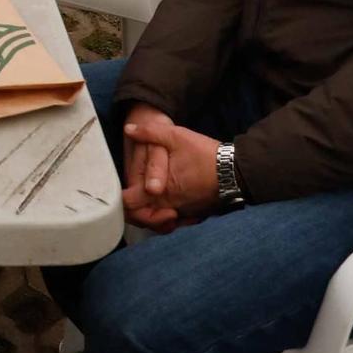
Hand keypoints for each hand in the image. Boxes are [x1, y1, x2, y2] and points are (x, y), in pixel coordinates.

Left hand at [121, 105, 220, 230]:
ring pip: (157, 223)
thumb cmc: (206, 155)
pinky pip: (173, 223)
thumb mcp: (176, 136)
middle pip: (140, 219)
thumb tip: (129, 129)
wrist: (237, 171)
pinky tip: (162, 205)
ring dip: (147, 214)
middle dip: (131, 210)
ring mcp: (183, 214)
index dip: (119, 199)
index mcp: (162, 191)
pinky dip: (164, 218)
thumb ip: (150, 133)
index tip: (116, 190)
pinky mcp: (193, 215)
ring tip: (143, 199)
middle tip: (127, 194)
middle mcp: (170, 207)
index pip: (130, 205)